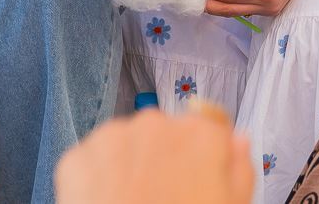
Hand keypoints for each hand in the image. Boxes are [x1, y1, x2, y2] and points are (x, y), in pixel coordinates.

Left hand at [55, 106, 252, 203]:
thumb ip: (240, 168)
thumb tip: (237, 140)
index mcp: (201, 135)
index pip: (206, 127)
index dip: (201, 155)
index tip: (195, 177)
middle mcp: (156, 123)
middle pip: (162, 134)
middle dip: (161, 159)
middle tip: (162, 199)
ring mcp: (113, 137)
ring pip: (125, 144)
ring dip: (128, 166)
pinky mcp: (78, 156)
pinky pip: (91, 160)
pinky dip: (96, 179)